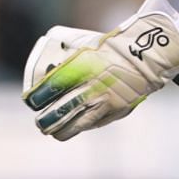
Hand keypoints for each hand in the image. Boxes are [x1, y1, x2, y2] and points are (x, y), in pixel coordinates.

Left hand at [23, 9, 178, 140]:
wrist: (147, 54)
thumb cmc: (111, 47)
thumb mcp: (84, 47)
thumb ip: (65, 63)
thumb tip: (45, 79)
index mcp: (78, 67)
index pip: (47, 90)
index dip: (35, 98)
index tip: (31, 101)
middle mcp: (88, 87)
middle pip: (56, 113)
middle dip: (44, 121)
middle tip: (40, 121)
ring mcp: (102, 102)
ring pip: (72, 126)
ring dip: (58, 130)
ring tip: (51, 130)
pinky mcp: (114, 112)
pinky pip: (91, 125)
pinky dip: (79, 127)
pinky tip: (73, 127)